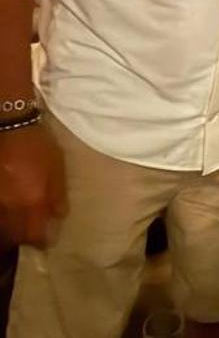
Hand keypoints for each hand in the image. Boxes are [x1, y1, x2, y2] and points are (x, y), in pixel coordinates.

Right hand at [0, 122, 67, 246]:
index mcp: (32, 202)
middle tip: (32, 236)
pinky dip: (4, 218)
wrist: (11, 129)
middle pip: (16, 236)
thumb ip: (58, 194)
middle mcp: (11, 208)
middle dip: (25, 239)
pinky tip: (8, 214)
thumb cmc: (38, 147)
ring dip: (12, 231)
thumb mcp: (57, 167)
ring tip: (21, 226)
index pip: (35, 235)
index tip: (47, 242)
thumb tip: (59, 216)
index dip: (42, 242)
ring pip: (4, 228)